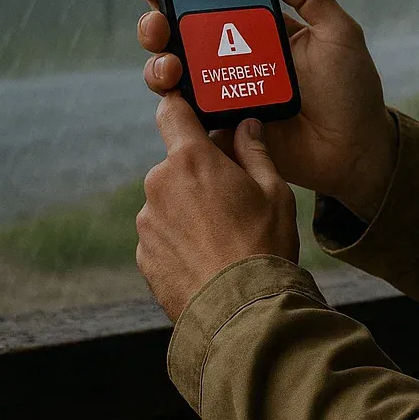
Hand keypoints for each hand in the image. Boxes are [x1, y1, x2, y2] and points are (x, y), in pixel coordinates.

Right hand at [135, 0, 397, 221]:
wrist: (354, 150)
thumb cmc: (350, 90)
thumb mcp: (338, 34)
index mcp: (256, 29)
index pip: (210, 1)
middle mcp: (232, 58)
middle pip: (179, 34)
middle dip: (156, 21)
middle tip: (157, 20)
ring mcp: (222, 93)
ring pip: (173, 72)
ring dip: (159, 62)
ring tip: (171, 63)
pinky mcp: (220, 128)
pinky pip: (184, 116)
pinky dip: (171, 103)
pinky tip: (176, 94)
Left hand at [136, 94, 298, 320]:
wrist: (241, 311)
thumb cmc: (264, 244)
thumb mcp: (274, 190)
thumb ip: (254, 152)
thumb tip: (245, 126)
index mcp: (191, 159)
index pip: (171, 112)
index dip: (181, 107)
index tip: (192, 112)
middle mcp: (159, 184)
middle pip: (176, 163)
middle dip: (198, 173)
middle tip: (231, 197)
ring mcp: (147, 222)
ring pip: (168, 201)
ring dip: (188, 209)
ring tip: (223, 236)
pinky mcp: (143, 255)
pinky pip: (162, 234)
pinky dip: (180, 240)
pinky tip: (208, 257)